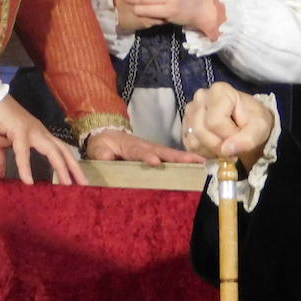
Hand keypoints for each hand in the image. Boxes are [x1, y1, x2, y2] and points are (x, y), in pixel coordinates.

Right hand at [0, 96, 87, 185]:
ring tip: (66, 184)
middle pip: (63, 150)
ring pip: (52, 150)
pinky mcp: (19, 130)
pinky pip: (23, 151)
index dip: (70, 164)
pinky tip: (28, 180)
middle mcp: (40, 132)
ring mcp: (31, 130)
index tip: (77, 180)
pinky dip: (26, 166)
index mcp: (39, 135)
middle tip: (84, 184)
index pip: (60, 150)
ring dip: (61, 168)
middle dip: (74, 168)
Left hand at [85, 128, 200, 165]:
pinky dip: (186, 161)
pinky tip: (199, 165)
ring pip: (171, 154)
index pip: (139, 152)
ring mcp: (153, 149)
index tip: (155, 162)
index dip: (148, 156)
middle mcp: (146, 146)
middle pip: (163, 151)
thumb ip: (101, 155)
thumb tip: (108, 158)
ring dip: (187, 158)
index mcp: (130, 146)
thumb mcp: (97, 150)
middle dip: (178, 156)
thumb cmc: (103, 145)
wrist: (107, 136)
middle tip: (193, 161)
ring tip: (203, 163)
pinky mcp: (158, 154)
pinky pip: (172, 158)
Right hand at [181, 82, 274, 169]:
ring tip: (225, 145)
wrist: (248, 123)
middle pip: (201, 131)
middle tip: (233, 145)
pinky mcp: (186, 124)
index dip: (229, 135)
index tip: (241, 135)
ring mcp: (190, 110)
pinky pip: (189, 145)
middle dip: (219, 145)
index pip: (215, 122)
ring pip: (193, 141)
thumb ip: (246, 139)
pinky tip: (216, 146)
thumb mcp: (259, 129)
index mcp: (219, 91)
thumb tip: (225, 150)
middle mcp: (200, 97)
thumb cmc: (254, 121)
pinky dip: (204, 151)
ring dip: (211, 150)